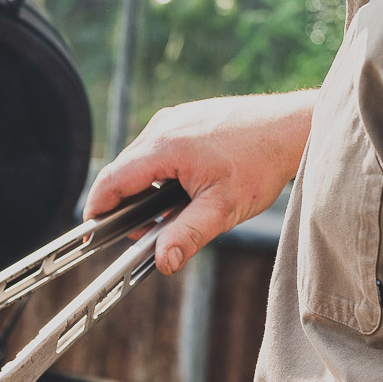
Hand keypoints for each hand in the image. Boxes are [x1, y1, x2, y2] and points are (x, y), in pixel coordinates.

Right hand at [85, 90, 316, 274]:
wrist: (292, 126)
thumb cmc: (261, 163)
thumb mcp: (223, 209)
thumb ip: (187, 236)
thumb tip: (162, 263)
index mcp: (164, 147)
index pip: (112, 181)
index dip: (97, 210)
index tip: (91, 235)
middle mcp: (162, 127)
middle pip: (122, 173)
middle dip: (126, 207)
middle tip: (149, 234)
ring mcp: (173, 119)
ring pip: (138, 162)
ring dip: (144, 191)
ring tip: (173, 214)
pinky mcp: (183, 118)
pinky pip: (156, 150)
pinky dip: (158, 174)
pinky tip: (184, 191)